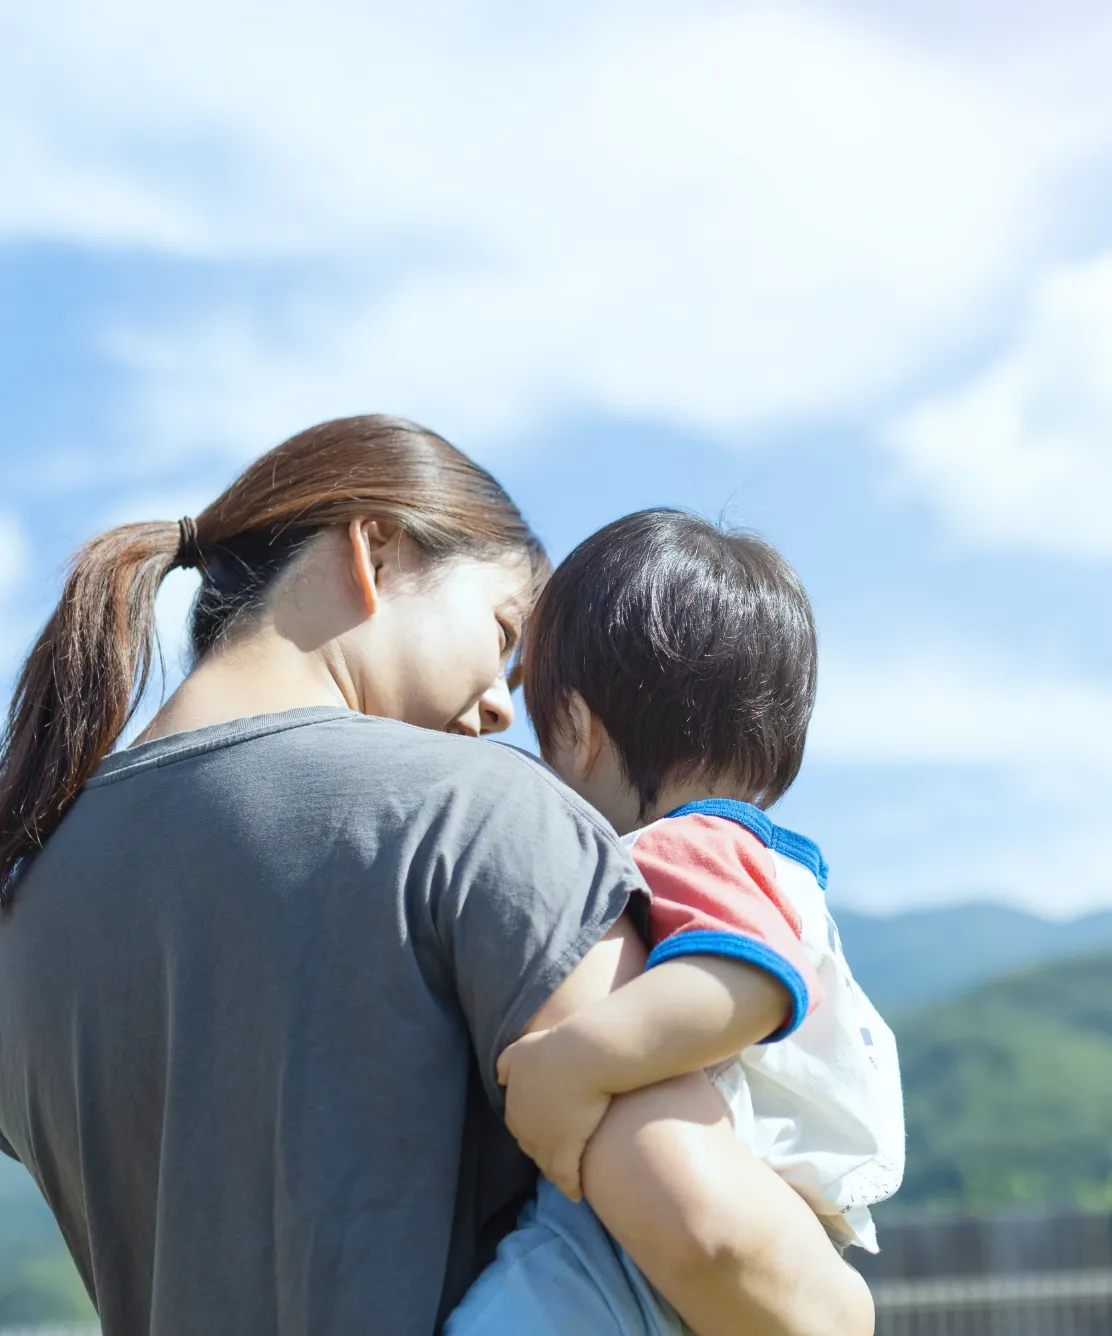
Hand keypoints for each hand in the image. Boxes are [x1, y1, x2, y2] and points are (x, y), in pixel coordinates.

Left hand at [497, 1026, 612, 1200]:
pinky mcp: (567, 1149)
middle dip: (542, 1151)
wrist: (582, 1056)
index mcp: (514, 1104)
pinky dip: (570, 1187)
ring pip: (547, 1164)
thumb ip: (507, 1063)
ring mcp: (545, 1141)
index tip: (547, 1130)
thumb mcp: (522, 1049)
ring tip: (565, 1178)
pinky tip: (576, 1194)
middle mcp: (524, 1127)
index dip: (534, 1129)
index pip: (520, 1125)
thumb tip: (500, 1079)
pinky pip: (565, 1177)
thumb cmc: (555, 1048)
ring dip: (554, 1170)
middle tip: (556, 1154)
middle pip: (531, 1146)